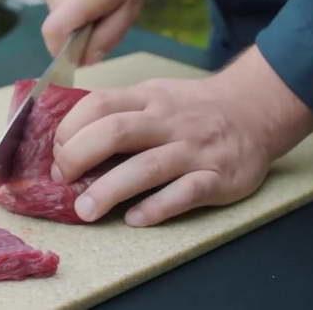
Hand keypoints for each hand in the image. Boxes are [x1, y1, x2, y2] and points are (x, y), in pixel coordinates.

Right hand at [41, 0, 150, 63]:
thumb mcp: (131, 5)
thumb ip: (109, 36)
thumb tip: (86, 62)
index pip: (54, 35)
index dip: (61, 54)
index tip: (78, 59)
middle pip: (61, 32)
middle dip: (80, 35)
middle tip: (106, 16)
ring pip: (61, 18)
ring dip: (79, 18)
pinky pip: (59, 4)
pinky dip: (74, 4)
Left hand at [50, 46, 312, 225]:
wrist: (256, 109)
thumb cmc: (191, 107)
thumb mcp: (154, 94)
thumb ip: (118, 111)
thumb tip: (66, 138)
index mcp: (147, 98)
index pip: (99, 105)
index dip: (70, 129)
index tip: (56, 153)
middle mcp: (168, 121)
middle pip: (115, 132)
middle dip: (79, 157)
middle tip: (61, 179)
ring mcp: (194, 149)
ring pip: (146, 167)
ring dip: (109, 190)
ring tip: (85, 211)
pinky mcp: (219, 177)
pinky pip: (185, 194)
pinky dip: (157, 208)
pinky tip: (134, 218)